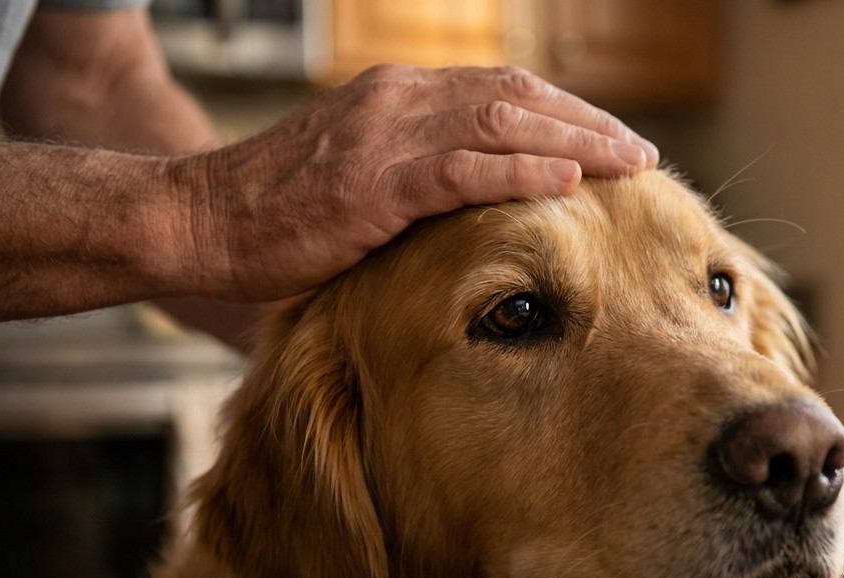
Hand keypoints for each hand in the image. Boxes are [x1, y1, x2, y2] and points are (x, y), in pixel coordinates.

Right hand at [174, 65, 659, 301]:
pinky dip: (520, 173)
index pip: (504, 90)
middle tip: (643, 153)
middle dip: (589, 124)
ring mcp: (386, 137)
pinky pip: (462, 170)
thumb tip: (479, 193)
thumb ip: (418, 168)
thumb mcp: (359, 171)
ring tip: (628, 166)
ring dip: (574, 144)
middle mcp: (400, 101)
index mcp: (400, 95)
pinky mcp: (372, 183)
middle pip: (519, 98)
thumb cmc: (279, 207)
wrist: (201, 220)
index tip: (614, 140)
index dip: (567, 113)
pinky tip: (565, 184)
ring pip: (504, 125)